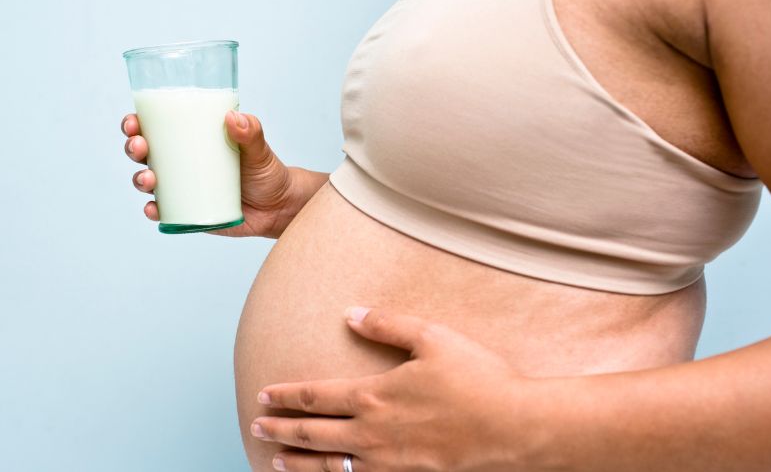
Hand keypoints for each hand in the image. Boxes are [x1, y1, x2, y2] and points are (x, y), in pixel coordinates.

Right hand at [121, 110, 303, 237]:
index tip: (134, 123)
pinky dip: (153, 211)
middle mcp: (182, 163)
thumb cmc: (266, 171)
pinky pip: (164, 212)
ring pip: (149, 182)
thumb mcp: (259, 149)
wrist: (279, 207)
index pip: (156, 127)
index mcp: (192, 141)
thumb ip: (251, 132)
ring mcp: (183, 189)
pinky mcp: (188, 213)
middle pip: (144, 153)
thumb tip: (234, 118)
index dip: (136, 124)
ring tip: (149, 179)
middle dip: (133, 148)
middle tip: (141, 148)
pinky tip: (153, 209)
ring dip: (139, 179)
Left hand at [250, 308, 548, 471]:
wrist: (514, 426)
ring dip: (298, 462)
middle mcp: (372, 432)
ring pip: (330, 466)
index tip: (264, 395)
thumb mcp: (431, 337)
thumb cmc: (477, 378)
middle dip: (280, 430)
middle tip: (256, 426)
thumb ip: (386, 325)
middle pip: (312, 434)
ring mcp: (388, 461)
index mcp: (374, 395)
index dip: (286, 396)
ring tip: (277, 460)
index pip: (315, 396)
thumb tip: (351, 314)